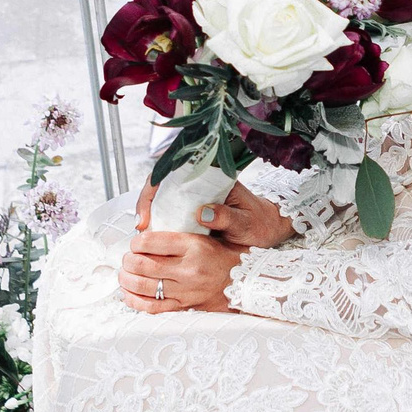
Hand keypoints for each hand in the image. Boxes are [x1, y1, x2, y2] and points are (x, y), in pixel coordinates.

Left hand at [120, 227, 244, 312]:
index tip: (135, 242)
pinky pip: (153, 308)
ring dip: (127, 280)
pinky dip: (135, 302)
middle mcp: (189, 269)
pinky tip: (128, 295)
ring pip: (144, 287)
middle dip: (128, 261)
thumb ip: (185, 230)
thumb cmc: (229, 256)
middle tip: (126, 258)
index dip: (136, 241)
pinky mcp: (186, 306)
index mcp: (195, 246)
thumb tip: (154, 227)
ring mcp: (186, 290)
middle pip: (143, 265)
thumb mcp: (210, 235)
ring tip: (124, 274)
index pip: (152, 242)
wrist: (249, 282)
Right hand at [140, 178, 294, 249]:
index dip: (153, 190)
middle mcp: (201, 184)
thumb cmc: (261, 223)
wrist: (270, 229)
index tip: (148, 215)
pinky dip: (162, 225)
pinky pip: (172, 213)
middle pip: (162, 184)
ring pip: (164, 199)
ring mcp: (197, 197)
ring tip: (145, 237)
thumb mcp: (247, 222)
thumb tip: (203, 213)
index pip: (173, 171)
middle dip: (146, 203)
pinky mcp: (196, 210)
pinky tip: (157, 240)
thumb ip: (228, 217)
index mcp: (213, 178)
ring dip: (152, 215)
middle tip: (141, 228)